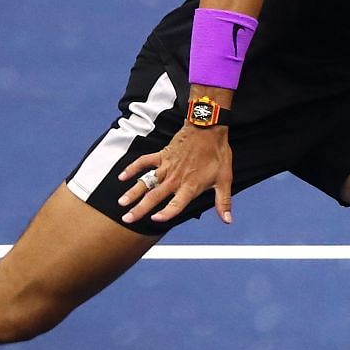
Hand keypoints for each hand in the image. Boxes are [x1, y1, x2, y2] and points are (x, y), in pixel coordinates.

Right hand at [118, 125, 234, 223]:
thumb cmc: (217, 154)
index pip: (176, 204)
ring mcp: (166, 166)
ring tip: (121, 203)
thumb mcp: (225, 179)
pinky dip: (133, 168)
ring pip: (146, 182)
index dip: (166, 213)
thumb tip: (228, 220)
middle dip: (140, 208)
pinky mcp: (162, 155)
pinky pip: (144, 162)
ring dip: (133, 192)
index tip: (154, 219)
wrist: (208, 128)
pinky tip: (122, 177)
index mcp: (190, 186)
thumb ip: (223, 201)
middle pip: (155, 196)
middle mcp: (175, 178)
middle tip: (127, 219)